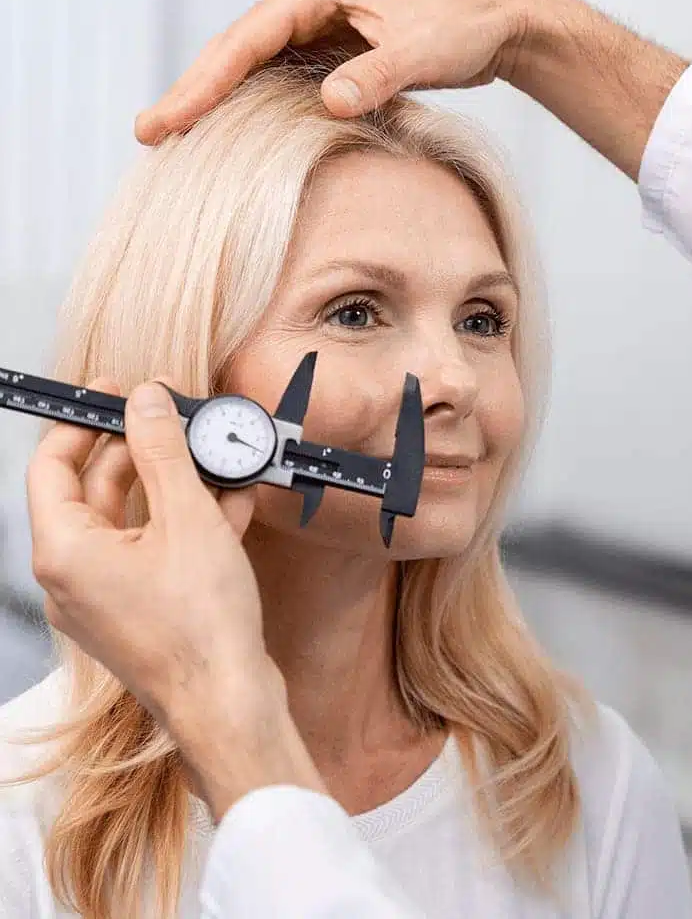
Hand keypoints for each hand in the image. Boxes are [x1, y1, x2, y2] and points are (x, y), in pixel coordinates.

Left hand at [25, 380, 326, 816]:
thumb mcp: (188, 518)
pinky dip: (188, 523)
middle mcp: (75, 575)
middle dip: (145, 452)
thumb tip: (146, 402)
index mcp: (66, 550)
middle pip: (98, 489)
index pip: (53, 465)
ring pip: (134, 520)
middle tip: (180, 421)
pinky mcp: (141, 609)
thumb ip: (164, 453)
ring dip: (177, 485)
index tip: (117, 394)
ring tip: (220, 461)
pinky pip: (155, 550)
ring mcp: (107, 596)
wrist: (230, 703)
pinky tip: (232, 503)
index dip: (84, 422)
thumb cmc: (202, 625)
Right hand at [134, 0, 684, 180]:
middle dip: (194, 93)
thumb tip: (327, 102)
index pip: (243, 42)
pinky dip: (260, 106)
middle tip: (149, 136)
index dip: (201, 85)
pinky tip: (243, 135)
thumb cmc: (463, 23)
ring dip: (221, 102)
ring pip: (256, 67)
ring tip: (181, 139)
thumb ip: (375, 75)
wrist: (497, 19)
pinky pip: (285, 80)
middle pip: (236, 53)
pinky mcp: (338, 49)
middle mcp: (308, 2)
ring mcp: (321, 25)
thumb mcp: (421, 50)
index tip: (165, 121)